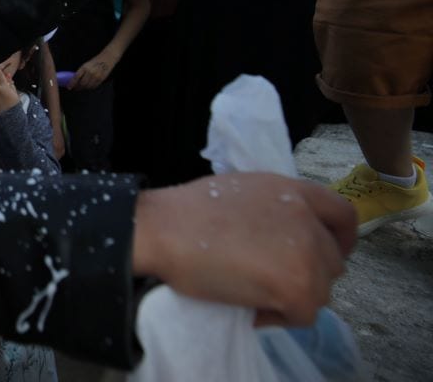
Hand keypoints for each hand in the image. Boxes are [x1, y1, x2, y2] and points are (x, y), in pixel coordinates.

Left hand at [70, 52, 115, 89]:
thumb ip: (81, 72)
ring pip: (87, 86)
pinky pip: (94, 86)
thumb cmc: (95, 61)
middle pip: (82, 84)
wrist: (107, 58)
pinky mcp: (101, 79)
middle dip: (77, 87)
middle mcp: (90, 72)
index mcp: (85, 67)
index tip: (69, 87)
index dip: (72, 84)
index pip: (76, 77)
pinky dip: (89, 88)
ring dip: (83, 88)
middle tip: (75, 88)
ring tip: (81, 88)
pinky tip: (87, 86)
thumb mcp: (86, 64)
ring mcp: (96, 76)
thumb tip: (75, 80)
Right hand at [133, 174, 354, 326]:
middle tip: (269, 280)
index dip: (340, 240)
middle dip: (306, 274)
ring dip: (291, 297)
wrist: (164, 229)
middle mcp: (309, 221)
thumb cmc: (189, 211)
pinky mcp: (297, 287)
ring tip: (253, 292)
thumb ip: (277, 209)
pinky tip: (249, 307)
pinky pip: (302, 316)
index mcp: (296, 192)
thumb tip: (283, 238)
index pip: (343, 216)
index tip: (325, 254)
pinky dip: (276, 318)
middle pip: (332, 261)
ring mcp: (307, 254)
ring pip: (320, 291)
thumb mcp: (245, 191)